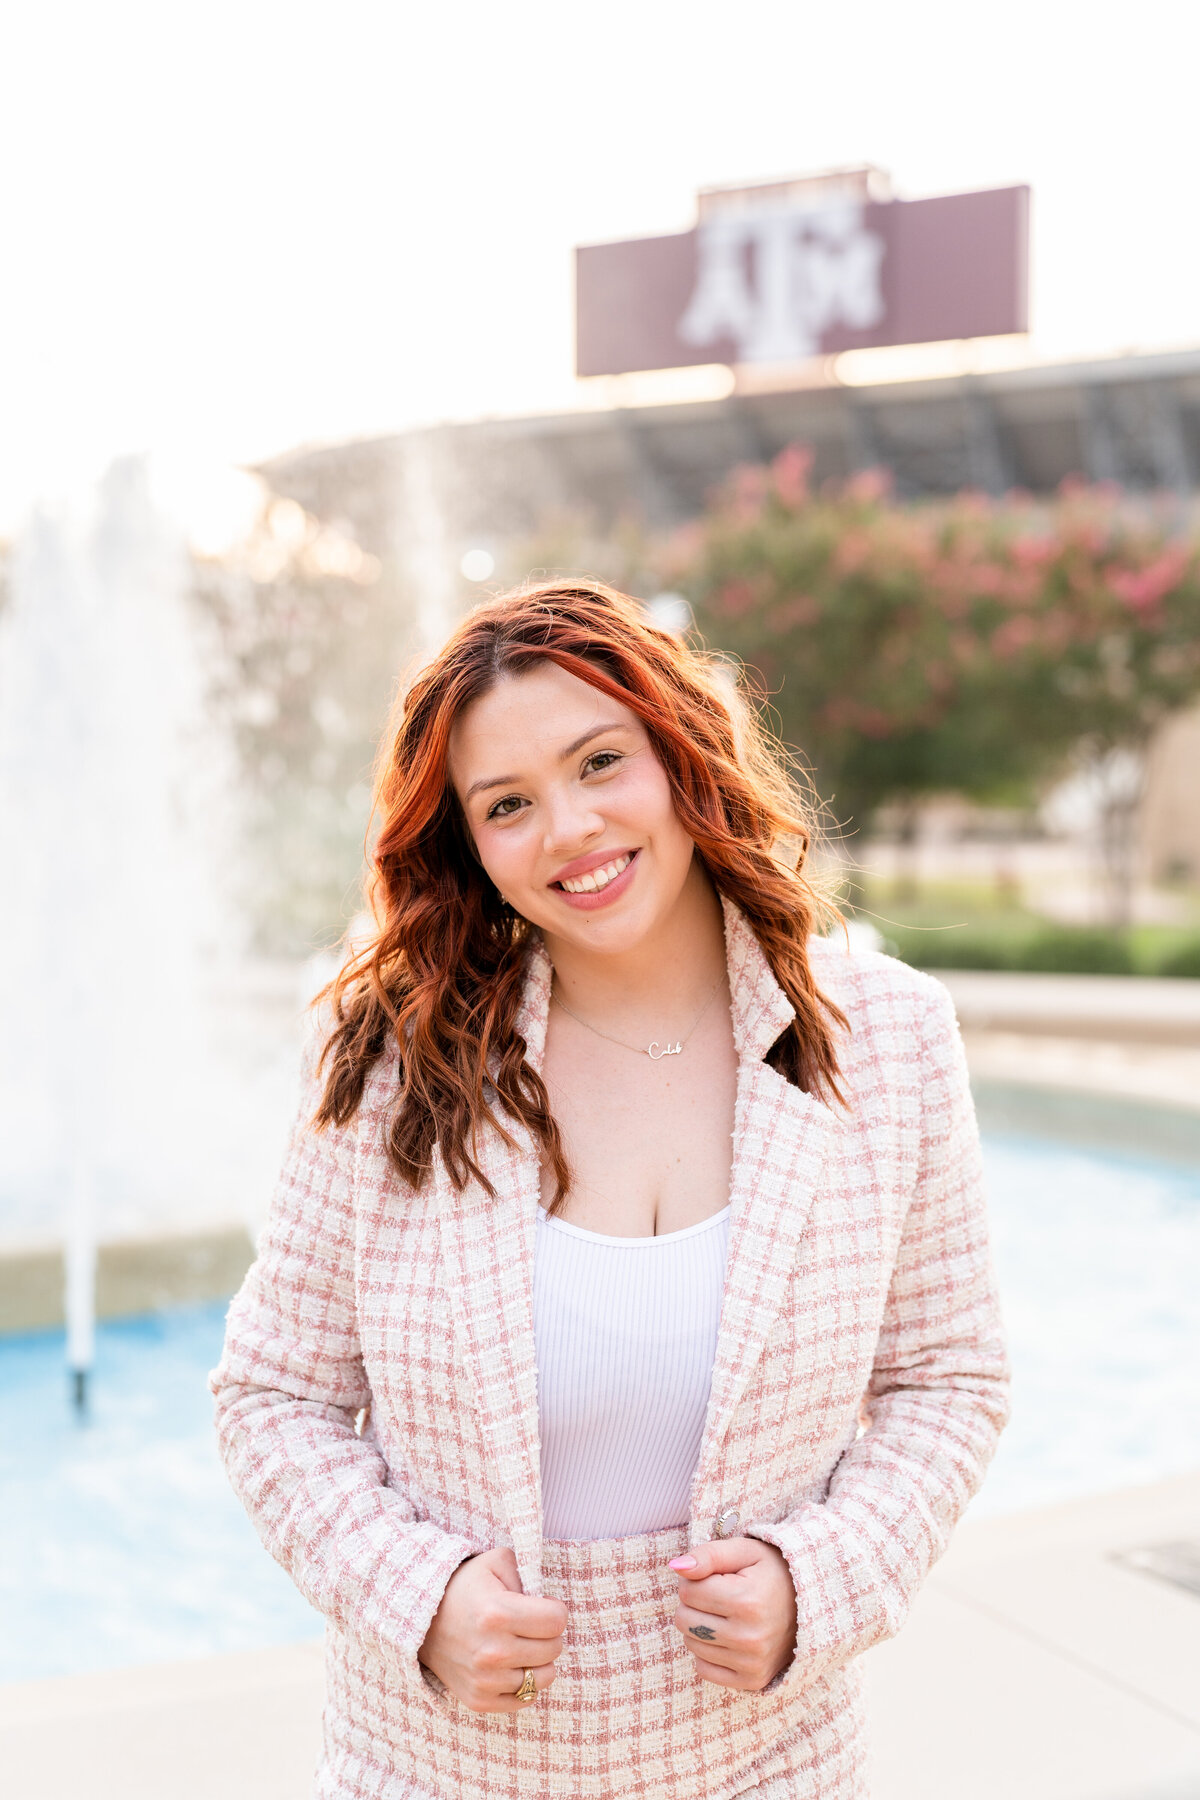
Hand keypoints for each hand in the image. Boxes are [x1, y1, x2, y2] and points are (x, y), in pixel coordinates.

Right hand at [418, 1546, 566, 1712]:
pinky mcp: (478, 1700)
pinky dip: (525, 1683)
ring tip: (522, 1645)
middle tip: (530, 1625)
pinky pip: (525, 1699)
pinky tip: (512, 1666)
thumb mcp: (495, 1562)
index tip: (542, 1606)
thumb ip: (527, 1572)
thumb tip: (547, 1602)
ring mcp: (484, 1680)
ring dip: (539, 1660)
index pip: (556, 1621)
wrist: (421, 1620)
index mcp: (498, 1613)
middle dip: (548, 1634)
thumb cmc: (464, 1587)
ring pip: (544, 1677)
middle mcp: (492, 1652)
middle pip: (553, 1649)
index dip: (555, 1610)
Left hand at [669, 1537, 796, 1691]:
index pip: (687, 1591)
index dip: (695, 1579)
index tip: (716, 1577)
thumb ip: (709, 1555)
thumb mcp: (745, 1551)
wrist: (809, 1606)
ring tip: (726, 1614)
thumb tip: (676, 1567)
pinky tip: (728, 1637)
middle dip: (694, 1603)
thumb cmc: (771, 1572)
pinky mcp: (752, 1681)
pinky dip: (708, 1652)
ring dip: (700, 1627)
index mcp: (747, 1601)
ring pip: (691, 1645)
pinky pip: (704, 1670)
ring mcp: (752, 1663)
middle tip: (718, 1595)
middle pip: (684, 1620)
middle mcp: (749, 1637)